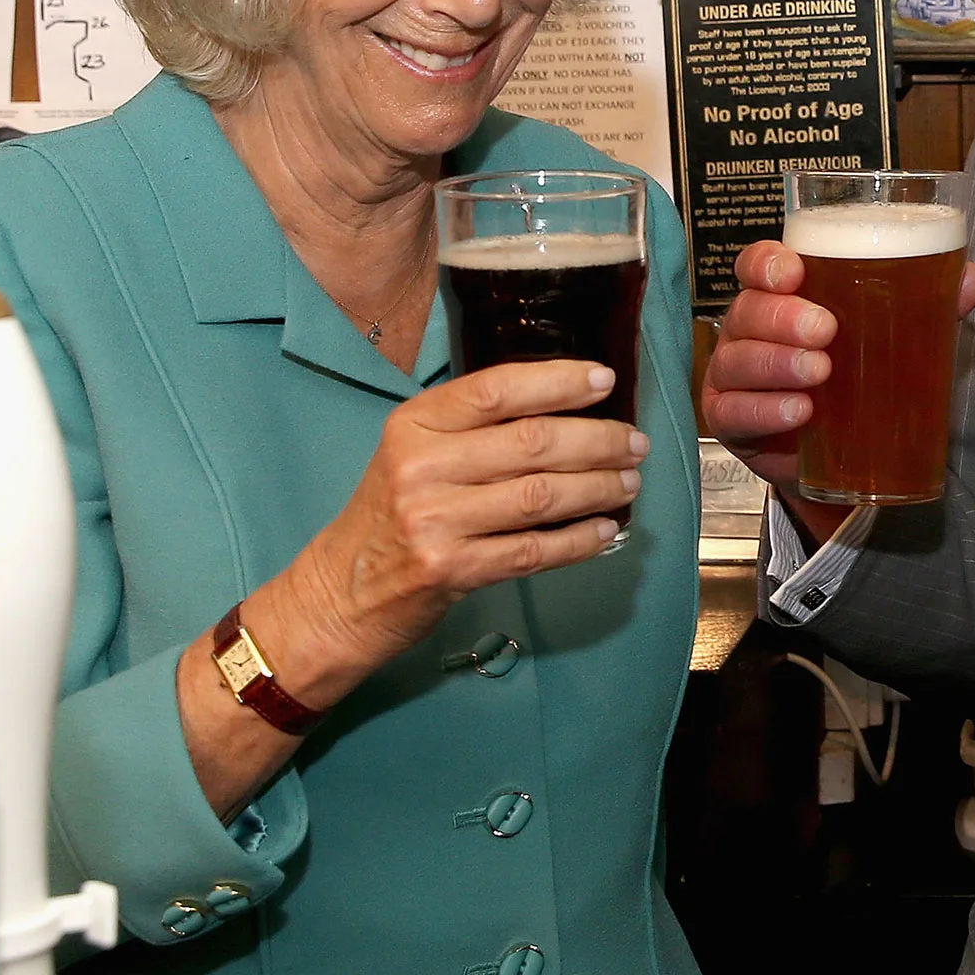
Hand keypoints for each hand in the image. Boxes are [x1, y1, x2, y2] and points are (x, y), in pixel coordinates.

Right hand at [270, 360, 645, 695]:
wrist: (339, 592)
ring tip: (629, 481)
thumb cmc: (389, 514)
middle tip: (634, 442)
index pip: (496, 388)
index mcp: (414, 424)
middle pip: (531, 442)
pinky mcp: (450, 571)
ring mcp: (434, 521)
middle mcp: (421, 467)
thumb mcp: (413, 452)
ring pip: (540, 495)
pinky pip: (533, 550)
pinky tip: (606, 530)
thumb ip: (472, 427)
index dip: (558, 381)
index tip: (604, 381)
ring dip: (598, 487)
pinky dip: (578, 540)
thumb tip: (563, 405)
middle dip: (596, 439)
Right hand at [701, 240, 974, 540]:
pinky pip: (735, 413)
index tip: (793, 273)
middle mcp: (750, 328)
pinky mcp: (733, 421)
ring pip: (736, 360)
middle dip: (782, 317)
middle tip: (825, 330)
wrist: (842, 450)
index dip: (766, 264)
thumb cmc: (860, 371)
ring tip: (818, 373)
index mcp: (782, 295)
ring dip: (775, 364)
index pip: (758, 265)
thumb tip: (973, 278)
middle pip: (747, 309)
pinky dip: (765, 410)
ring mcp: (735, 375)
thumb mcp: (896, 335)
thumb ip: (929, 303)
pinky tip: (799, 412)